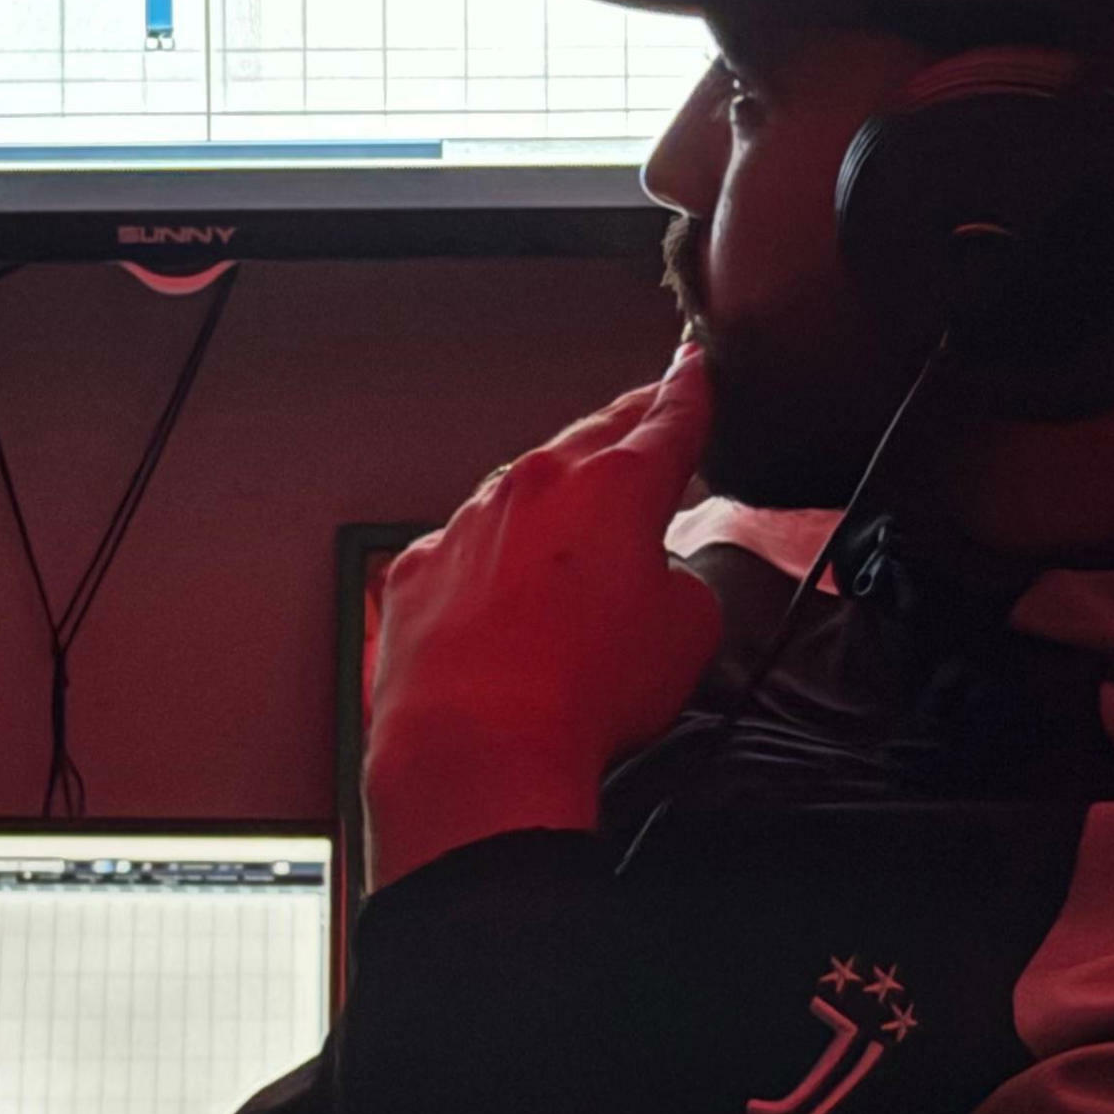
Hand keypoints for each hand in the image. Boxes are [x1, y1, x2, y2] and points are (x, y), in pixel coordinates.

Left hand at [364, 353, 721, 891]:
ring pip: (523, 491)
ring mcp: (468, 523)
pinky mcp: (418, 568)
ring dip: (554, 503)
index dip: (691, 391)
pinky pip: (464, 547)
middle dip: (626, 425)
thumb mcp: (689, 634)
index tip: (694, 367)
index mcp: (616, 486)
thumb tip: (655, 580)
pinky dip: (490, 562)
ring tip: (576, 536)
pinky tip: (504, 601)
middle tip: (647, 415)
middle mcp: (536, 487)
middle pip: (592, 437)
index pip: (669, 419)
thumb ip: (683, 582)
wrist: (477, 747)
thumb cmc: (584, 695)